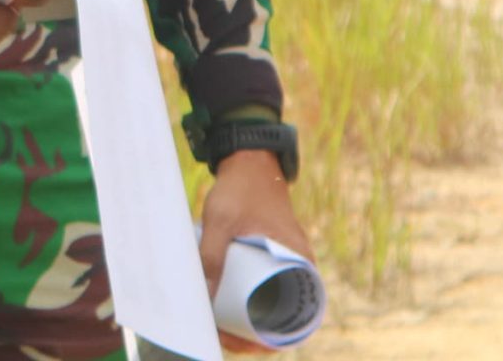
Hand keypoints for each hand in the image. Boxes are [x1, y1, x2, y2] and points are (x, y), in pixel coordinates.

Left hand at [198, 149, 312, 352]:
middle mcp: (299, 265)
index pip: (296, 315)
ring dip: (250, 318)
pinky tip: (227, 307)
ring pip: (273, 302)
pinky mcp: (273, 256)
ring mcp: (286, 260)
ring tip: (220, 328)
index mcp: (298, 260)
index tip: (244, 344)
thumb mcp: (222, 221)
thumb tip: (203, 296)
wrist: (250, 160)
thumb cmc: (240, 188)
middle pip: (282, 314)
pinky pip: (267, 286)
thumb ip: (211, 255)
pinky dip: (251, 300)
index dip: (270, 338)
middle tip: (223, 338)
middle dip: (253, 333)